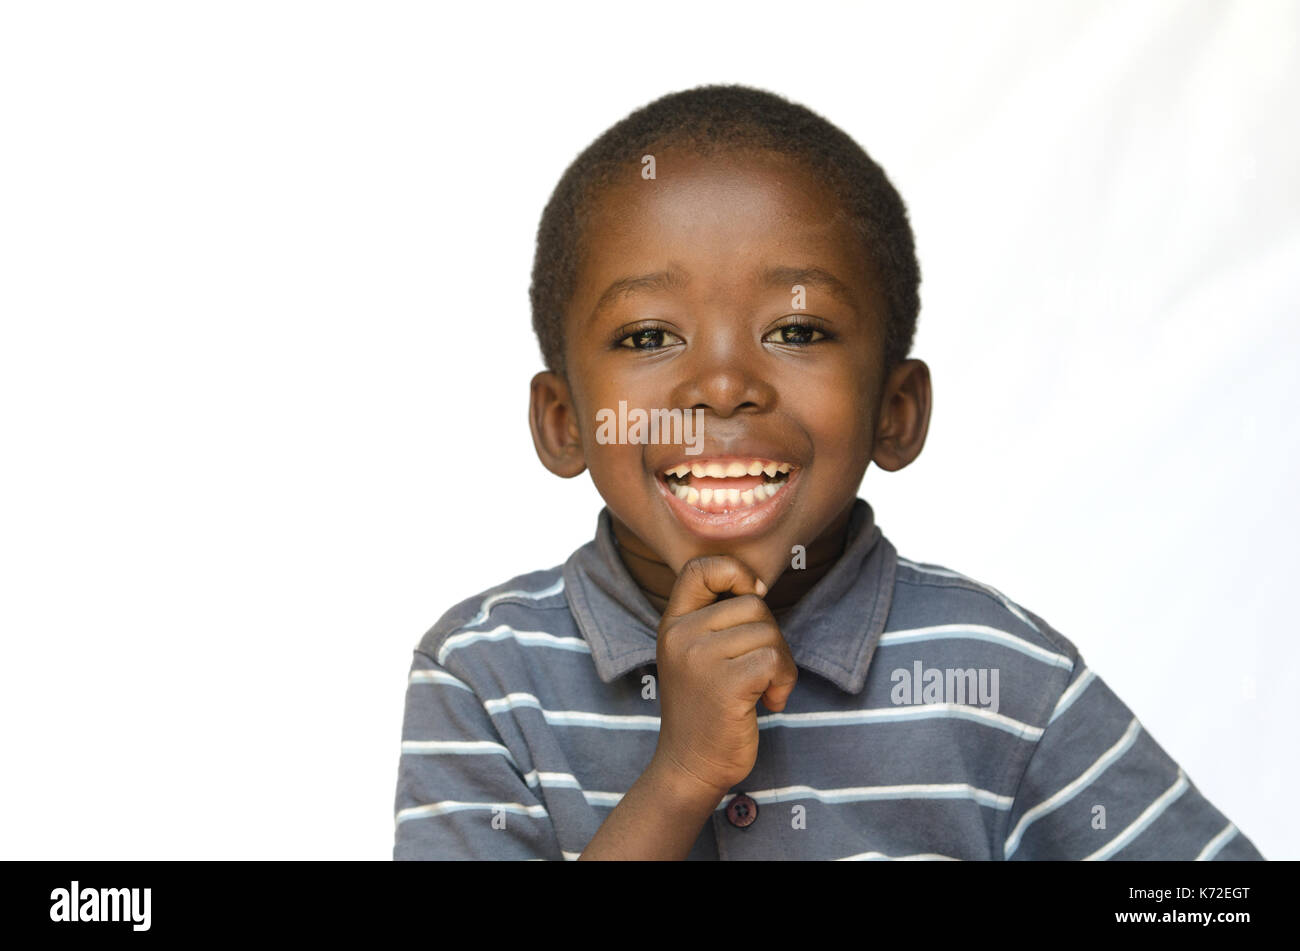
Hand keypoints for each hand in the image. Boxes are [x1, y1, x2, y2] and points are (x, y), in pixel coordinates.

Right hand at [650, 555, 798, 800]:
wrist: (690, 766)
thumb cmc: (704, 709)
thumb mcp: (695, 655)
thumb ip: (714, 620)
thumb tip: (759, 585)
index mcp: (672, 624)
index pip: (699, 568)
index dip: (735, 572)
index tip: (750, 599)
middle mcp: (681, 635)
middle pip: (752, 604)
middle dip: (770, 637)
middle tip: (761, 672)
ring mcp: (700, 658)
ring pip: (769, 632)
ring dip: (781, 664)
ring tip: (764, 690)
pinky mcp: (725, 683)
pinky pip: (775, 660)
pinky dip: (784, 681)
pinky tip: (770, 702)